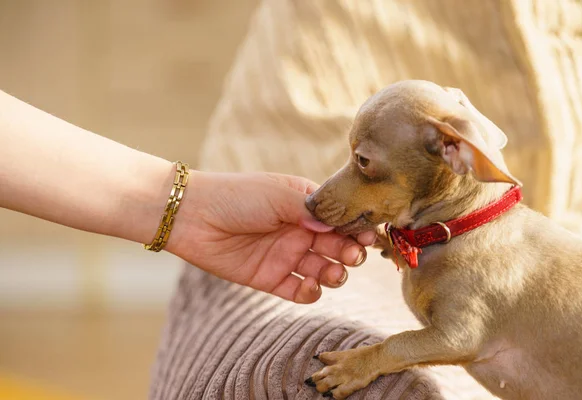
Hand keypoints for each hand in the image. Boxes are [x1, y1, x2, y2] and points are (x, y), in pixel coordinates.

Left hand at [166, 172, 375, 302]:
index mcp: (304, 205)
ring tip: (333, 273)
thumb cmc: (236, 196)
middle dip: (350, 252)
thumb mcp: (277, 195)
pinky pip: (299, 290)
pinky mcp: (271, 278)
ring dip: (335, 274)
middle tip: (353, 255)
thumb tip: (338, 226)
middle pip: (337, 246)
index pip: (340, 218)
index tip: (370, 236)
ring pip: (323, 270)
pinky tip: (309, 286)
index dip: (357, 228)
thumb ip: (310, 211)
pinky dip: (310, 292)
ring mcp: (286, 255)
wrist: (193, 217)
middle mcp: (299, 231)